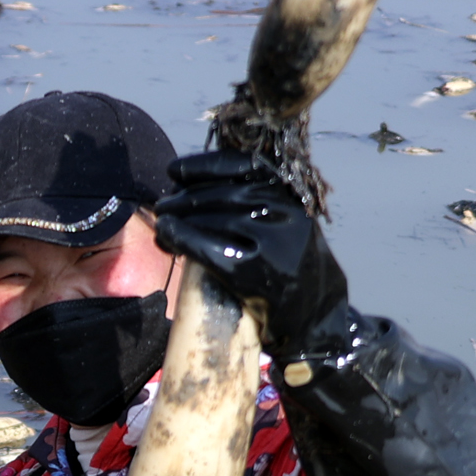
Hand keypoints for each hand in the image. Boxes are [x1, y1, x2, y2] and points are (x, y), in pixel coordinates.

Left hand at [151, 150, 353, 359]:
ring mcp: (271, 243)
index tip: (175, 170)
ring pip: (214, 220)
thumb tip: (195, 182)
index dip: (203, 166)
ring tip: (162, 222)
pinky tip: (167, 237)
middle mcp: (283, 213)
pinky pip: (209, 249)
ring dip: (178, 219)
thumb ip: (255, 196)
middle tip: (163, 205)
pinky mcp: (255, 273)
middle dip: (185, 198)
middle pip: (223, 195)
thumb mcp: (282, 219)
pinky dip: (183, 240)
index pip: (241, 166)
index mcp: (288, 195)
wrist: (314, 310)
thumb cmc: (288, 261)